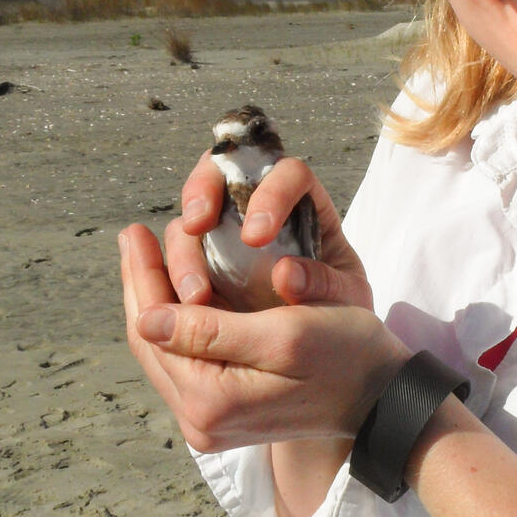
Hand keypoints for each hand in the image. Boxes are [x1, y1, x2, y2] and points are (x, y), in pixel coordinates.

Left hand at [119, 225, 405, 454]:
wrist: (383, 401)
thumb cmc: (347, 355)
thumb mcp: (284, 333)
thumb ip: (209, 330)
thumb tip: (145, 319)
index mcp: (211, 401)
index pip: (154, 330)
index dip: (142, 275)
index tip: (134, 231)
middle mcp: (201, 422)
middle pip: (150, 343)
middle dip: (141, 285)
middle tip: (133, 235)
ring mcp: (210, 425)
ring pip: (164, 353)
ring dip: (156, 303)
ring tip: (147, 258)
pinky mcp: (223, 419)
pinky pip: (184, 365)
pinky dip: (178, 326)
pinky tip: (178, 295)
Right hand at [171, 150, 372, 312]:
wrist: (323, 346)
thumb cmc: (341, 312)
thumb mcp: (348, 300)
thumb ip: (324, 283)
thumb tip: (285, 274)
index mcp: (305, 203)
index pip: (287, 173)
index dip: (269, 193)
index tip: (256, 236)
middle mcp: (257, 207)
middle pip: (223, 171)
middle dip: (203, 190)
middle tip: (197, 225)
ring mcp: (224, 232)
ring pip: (191, 214)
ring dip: (183, 248)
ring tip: (196, 295)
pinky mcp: (201, 263)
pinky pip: (175, 254)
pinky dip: (168, 272)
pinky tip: (175, 300)